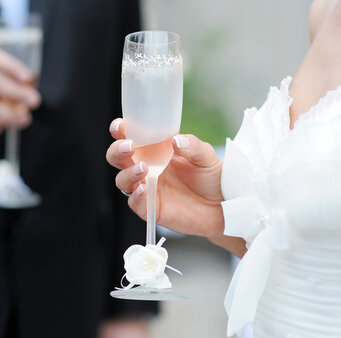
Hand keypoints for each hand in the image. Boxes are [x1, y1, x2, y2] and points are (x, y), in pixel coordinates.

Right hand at [106, 118, 245, 256]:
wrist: (223, 205)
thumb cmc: (211, 176)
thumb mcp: (205, 155)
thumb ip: (192, 146)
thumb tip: (176, 140)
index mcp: (154, 151)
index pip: (130, 138)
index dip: (120, 131)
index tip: (120, 126)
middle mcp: (146, 168)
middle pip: (118, 159)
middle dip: (117, 151)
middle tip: (129, 146)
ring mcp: (147, 189)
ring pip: (123, 181)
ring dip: (127, 173)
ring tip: (142, 168)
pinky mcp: (151, 208)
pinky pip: (136, 203)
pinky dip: (136, 196)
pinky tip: (144, 189)